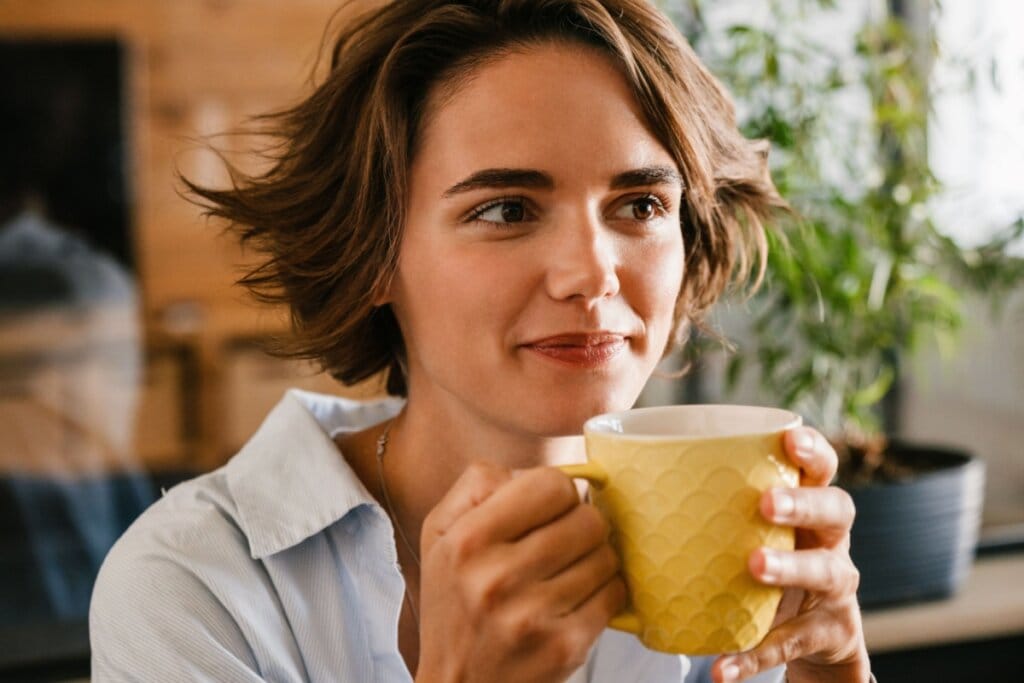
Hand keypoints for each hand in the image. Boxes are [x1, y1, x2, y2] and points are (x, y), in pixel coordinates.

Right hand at [414, 462, 625, 682]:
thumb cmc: (452, 604)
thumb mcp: (439, 534)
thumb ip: (477, 484)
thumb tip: (532, 471)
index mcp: (468, 541)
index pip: (551, 484)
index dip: (558, 492)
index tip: (549, 509)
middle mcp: (497, 578)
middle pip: (587, 518)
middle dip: (581, 524)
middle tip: (563, 541)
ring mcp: (533, 616)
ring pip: (605, 556)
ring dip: (593, 559)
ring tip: (567, 572)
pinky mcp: (565, 647)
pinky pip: (614, 594)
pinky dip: (603, 592)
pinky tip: (577, 598)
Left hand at [712, 427, 871, 682]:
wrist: (813, 634)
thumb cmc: (765, 557)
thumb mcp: (748, 529)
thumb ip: (704, 505)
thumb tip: (610, 480)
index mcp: (809, 504)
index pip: (822, 467)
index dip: (812, 450)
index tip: (789, 438)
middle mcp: (831, 539)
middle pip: (835, 509)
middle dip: (802, 503)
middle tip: (766, 504)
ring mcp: (836, 585)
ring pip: (826, 571)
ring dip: (790, 567)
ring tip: (755, 566)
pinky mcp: (829, 633)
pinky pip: (792, 642)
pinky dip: (756, 655)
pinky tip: (723, 668)